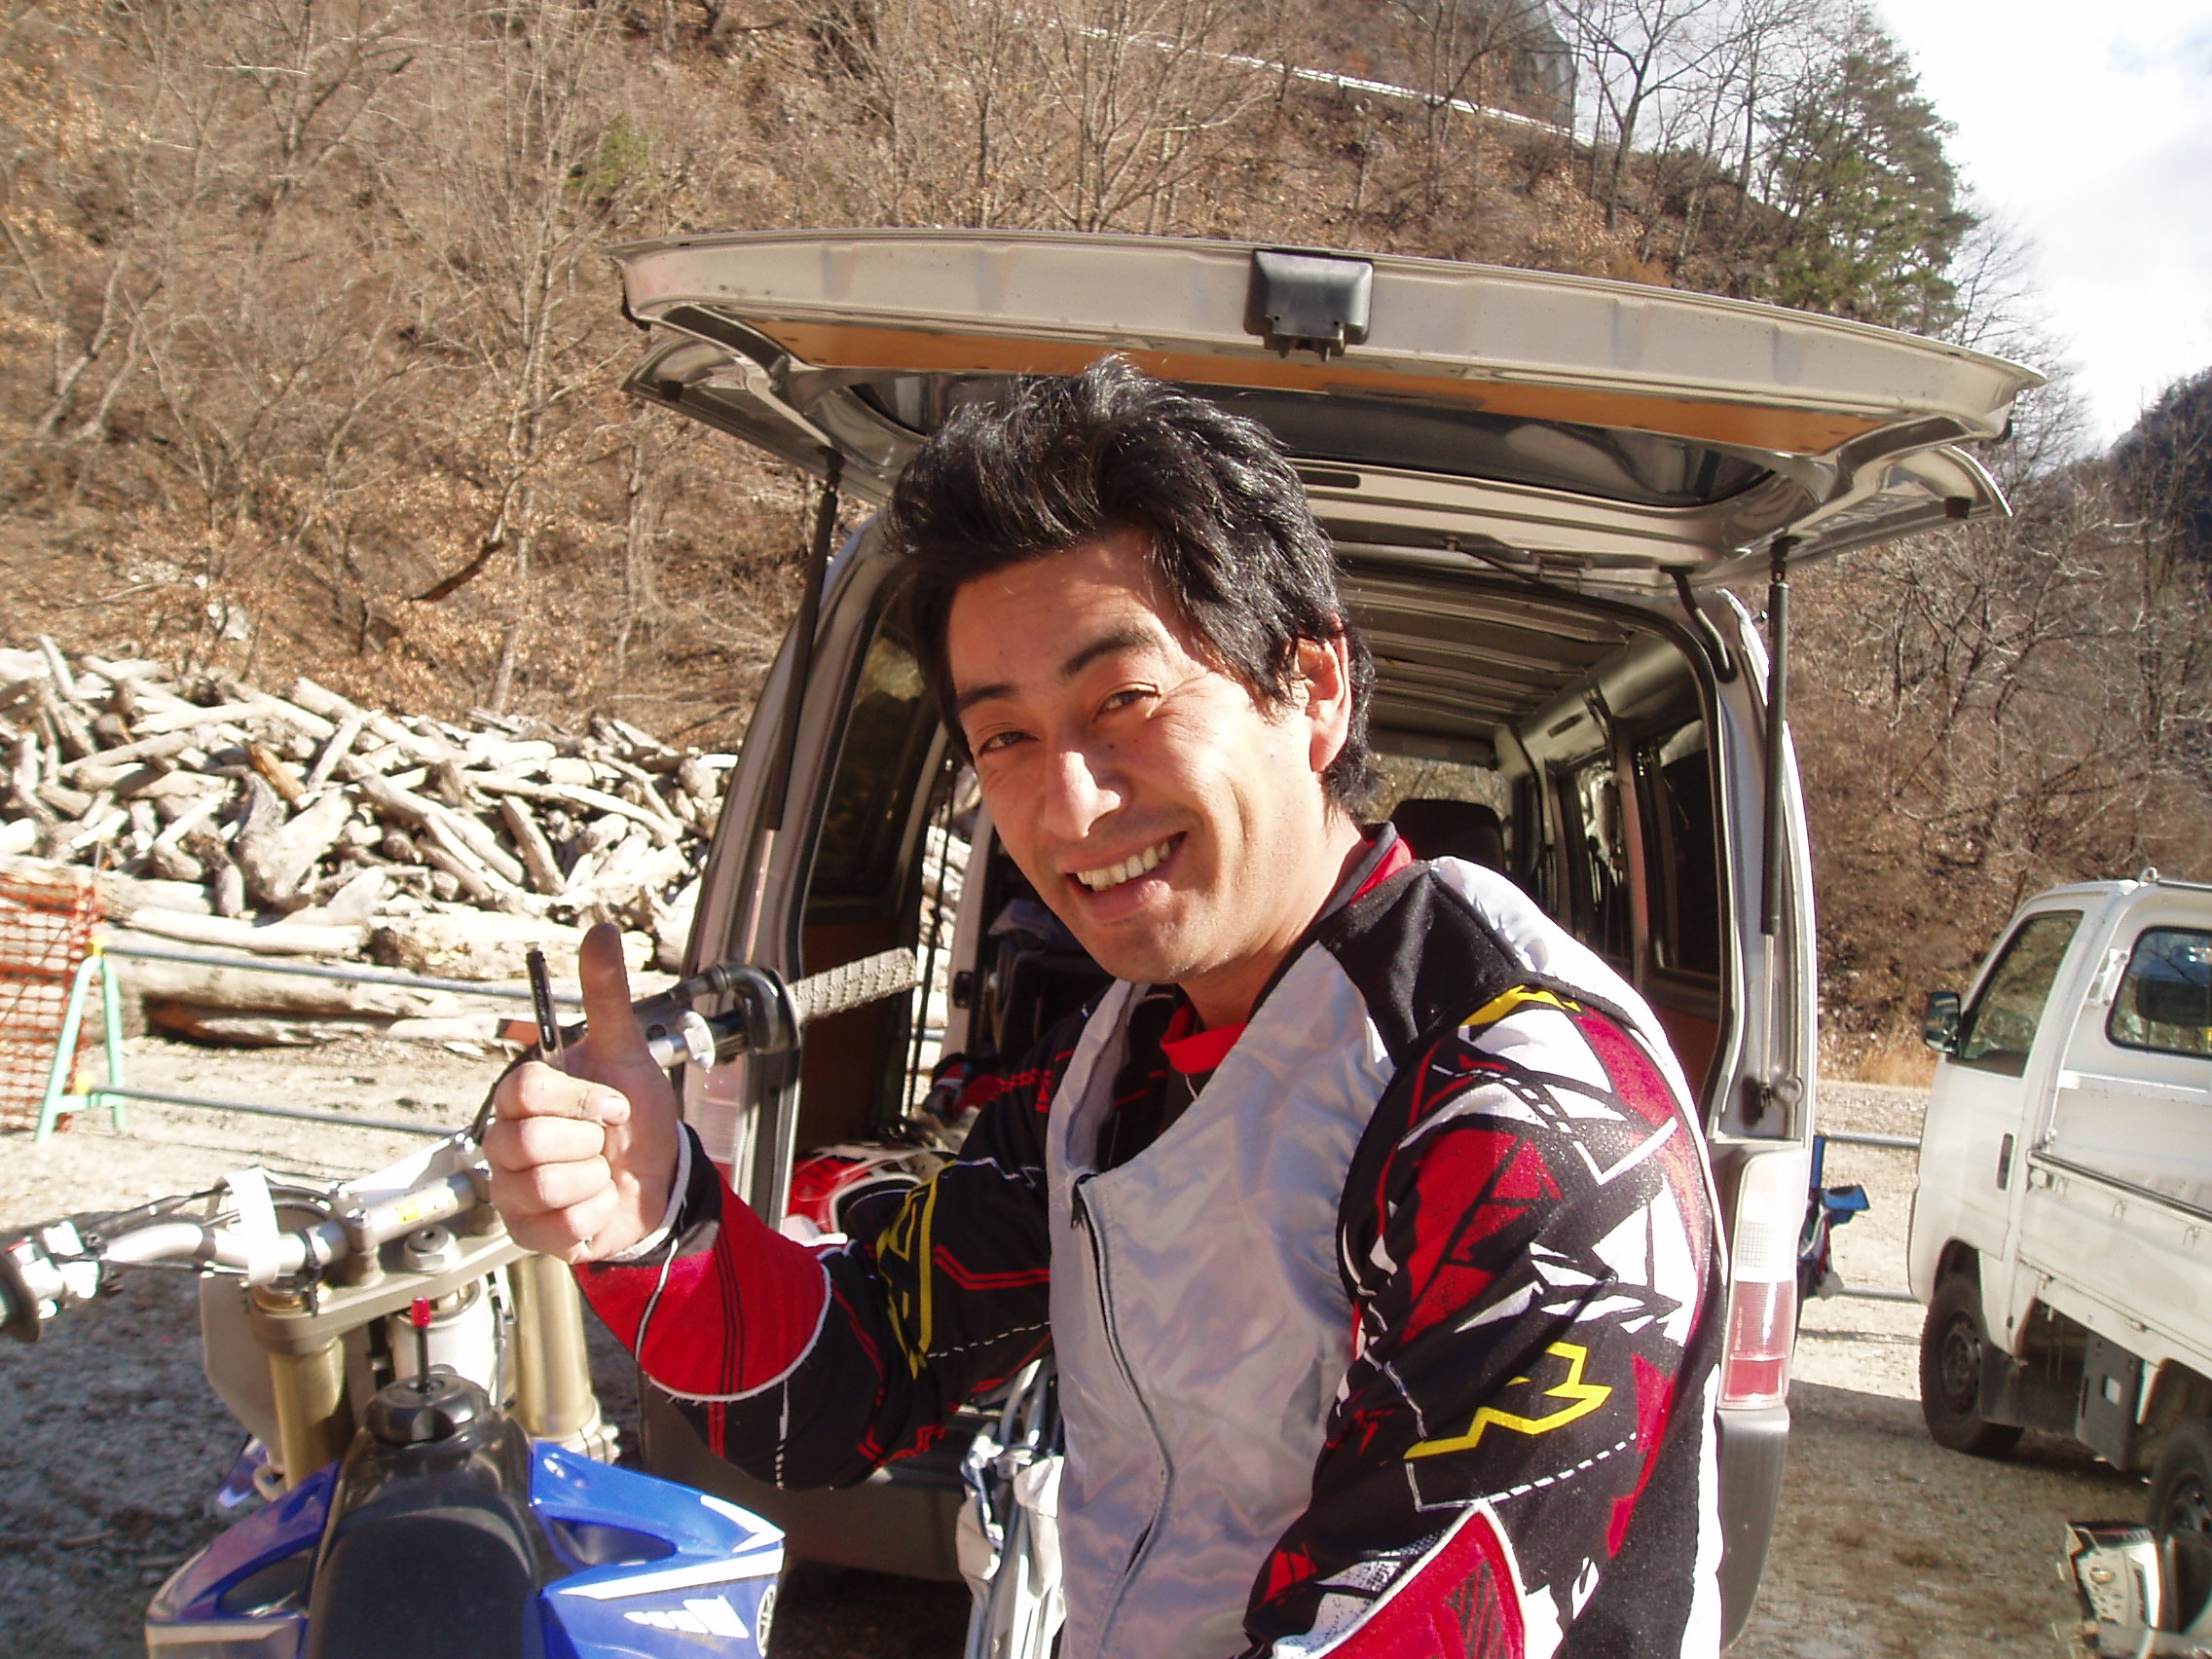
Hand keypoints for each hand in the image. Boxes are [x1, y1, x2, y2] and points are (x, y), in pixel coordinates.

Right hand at [484, 923, 680, 1261]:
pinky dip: (594, 1212)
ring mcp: (511, 1188)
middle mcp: (505, 1140)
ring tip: (599, 1170)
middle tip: (603, 1141)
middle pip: (530, 1141)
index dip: (582, 1099)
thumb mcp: (627, 1051)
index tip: (614, 1105)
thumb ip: (607, 994)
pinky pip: (560, 1224)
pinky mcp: (525, 1231)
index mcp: (523, 1095)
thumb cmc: (635, 1117)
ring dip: (594, 1178)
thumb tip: (602, 930)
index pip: (528, 1089)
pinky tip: (596, 1201)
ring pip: (547, 1184)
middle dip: (589, 1141)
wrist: (657, 1180)